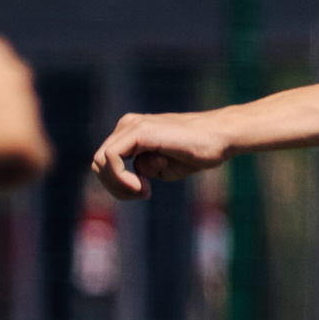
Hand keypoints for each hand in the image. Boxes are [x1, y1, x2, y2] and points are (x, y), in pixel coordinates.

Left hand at [90, 111, 232, 199]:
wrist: (220, 138)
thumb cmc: (197, 153)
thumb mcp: (162, 169)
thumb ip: (141, 171)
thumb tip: (123, 176)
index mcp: (130, 132)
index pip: (105, 163)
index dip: (118, 186)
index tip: (144, 193)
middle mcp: (127, 125)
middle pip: (99, 164)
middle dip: (116, 187)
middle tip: (144, 194)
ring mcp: (131, 125)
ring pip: (101, 161)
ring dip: (119, 185)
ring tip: (145, 190)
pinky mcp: (139, 130)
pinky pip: (111, 157)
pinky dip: (121, 177)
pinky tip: (143, 186)